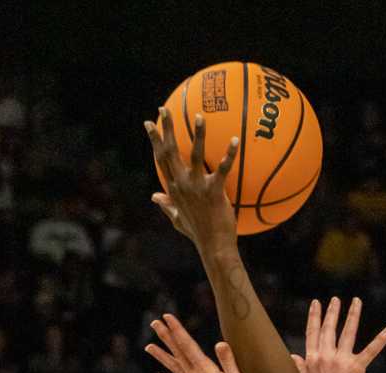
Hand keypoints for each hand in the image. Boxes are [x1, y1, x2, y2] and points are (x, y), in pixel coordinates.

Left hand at [144, 313, 249, 372]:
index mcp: (204, 370)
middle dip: (166, 336)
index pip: (188, 345)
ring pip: (174, 367)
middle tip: (155, 323)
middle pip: (178, 352)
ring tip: (148, 347)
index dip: (177, 330)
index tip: (167, 317)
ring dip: (162, 356)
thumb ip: (228, 362)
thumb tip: (220, 343)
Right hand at [145, 107, 239, 260]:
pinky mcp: (214, 192)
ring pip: (196, 155)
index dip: (155, 140)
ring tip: (200, 116)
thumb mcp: (178, 220)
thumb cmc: (198, 234)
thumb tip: (154, 197)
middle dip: (166, 129)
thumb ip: (166, 206)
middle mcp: (182, 185)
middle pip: (171, 152)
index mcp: (173, 189)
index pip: (161, 159)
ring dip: (198, 134)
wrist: (214, 249)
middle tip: (164, 109)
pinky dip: (229, 154)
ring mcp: (197, 188)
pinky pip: (223, 169)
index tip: (150, 123)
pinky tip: (235, 140)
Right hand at [290, 296, 385, 372]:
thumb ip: (301, 367)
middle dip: (333, 312)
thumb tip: (293, 356)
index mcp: (312, 359)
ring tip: (356, 302)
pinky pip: (371, 350)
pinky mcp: (356, 369)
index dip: (315, 316)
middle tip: (336, 300)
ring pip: (348, 332)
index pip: (312, 332)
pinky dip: (381, 339)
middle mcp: (325, 356)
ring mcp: (341, 361)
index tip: (317, 303)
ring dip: (353, 315)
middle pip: (329, 328)